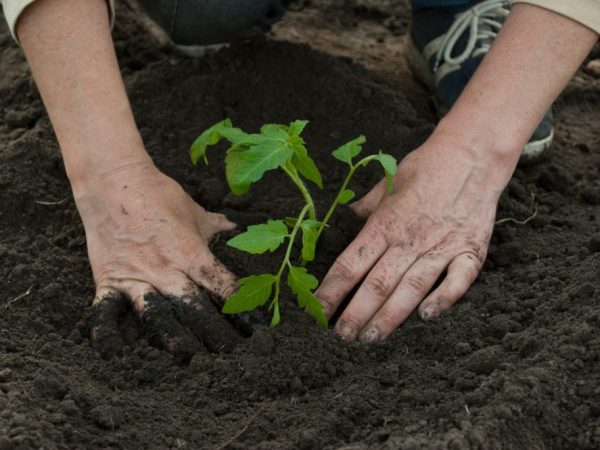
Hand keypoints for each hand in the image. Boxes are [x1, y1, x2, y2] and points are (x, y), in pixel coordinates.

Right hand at [75, 162, 240, 359]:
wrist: (113, 180)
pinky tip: (116, 352)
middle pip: (195, 308)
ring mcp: (136, 276)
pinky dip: (107, 333)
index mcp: (191, 252)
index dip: (242, 308)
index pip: (223, 285)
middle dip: (215, 334)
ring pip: (157, 316)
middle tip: (231, 354)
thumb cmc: (158, 193)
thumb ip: (215, 226)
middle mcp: (166, 269)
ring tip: (190, 358)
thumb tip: (236, 228)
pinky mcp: (108, 279)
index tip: (256, 329)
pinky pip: (105, 311)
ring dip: (173, 339)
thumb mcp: (194, 211)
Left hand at [316, 135, 516, 341]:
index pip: (351, 263)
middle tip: (341, 336)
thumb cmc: (426, 166)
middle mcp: (409, 239)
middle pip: (377, 284)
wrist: (473, 154)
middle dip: (356, 313)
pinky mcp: (470, 250)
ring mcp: (441, 246)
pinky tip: (427, 316)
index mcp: (385, 223)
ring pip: (410, 288)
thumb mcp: (388, 181)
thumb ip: (367, 205)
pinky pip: (457, 280)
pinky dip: (443, 299)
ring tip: (371, 338)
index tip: (318, 310)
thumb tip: (347, 213)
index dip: (332, 290)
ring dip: (389, 317)